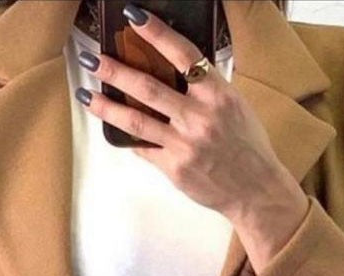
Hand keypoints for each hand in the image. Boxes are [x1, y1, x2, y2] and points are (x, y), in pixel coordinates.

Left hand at [73, 3, 308, 238]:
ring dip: (108, 106)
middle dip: (116, 71)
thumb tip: (174, 70)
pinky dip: (127, 137)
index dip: (156, 33)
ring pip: (137, 120)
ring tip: (88, 95)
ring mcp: (185, 144)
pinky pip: (144, 149)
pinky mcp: (175, 168)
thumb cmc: (247, 147)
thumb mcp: (234, 106)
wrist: (256, 190)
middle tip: (94, 60)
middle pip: (149, 87)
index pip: (183, 54)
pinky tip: (112, 128)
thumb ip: (205, 89)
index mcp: (217, 94)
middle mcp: (199, 117)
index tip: (133, 17)